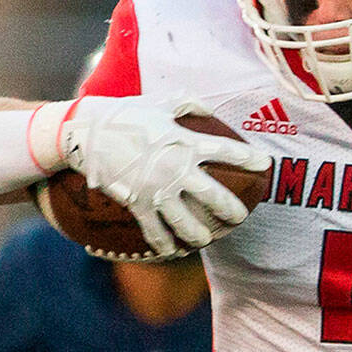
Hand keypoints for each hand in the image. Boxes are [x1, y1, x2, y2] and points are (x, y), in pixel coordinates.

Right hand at [32, 96, 272, 255]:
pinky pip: (155, 232)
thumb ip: (190, 102)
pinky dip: (165, 245)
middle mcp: (176, 168)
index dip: (250, 159)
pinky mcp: (138, 204)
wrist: (86, 131)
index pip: (228, 151)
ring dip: (201, 235)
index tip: (265, 165)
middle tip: (242, 216)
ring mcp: (157, 189)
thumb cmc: (127, 113)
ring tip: (208, 239)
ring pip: (188, 222)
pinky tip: (173, 251)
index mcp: (186, 141)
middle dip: (233, 210)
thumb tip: (211, 110)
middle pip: (215, 196)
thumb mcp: (161, 100)